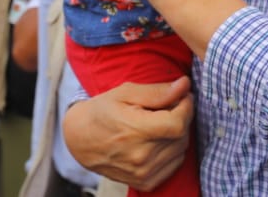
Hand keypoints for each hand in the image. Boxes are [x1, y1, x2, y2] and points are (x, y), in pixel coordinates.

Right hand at [62, 78, 193, 190]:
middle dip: (181, 117)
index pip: (177, 123)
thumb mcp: (125, 93)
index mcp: (135, 131)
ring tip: (161, 121)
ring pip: (180, 150)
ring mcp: (143, 173)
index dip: (186, 107)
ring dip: (177, 133)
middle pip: (181, 136)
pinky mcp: (145, 182)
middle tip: (170, 105)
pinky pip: (174, 164)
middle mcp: (141, 156)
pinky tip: (158, 139)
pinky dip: (172, 150)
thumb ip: (157, 91)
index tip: (184, 96)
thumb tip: (185, 85)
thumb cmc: (102, 111)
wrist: (81, 139)